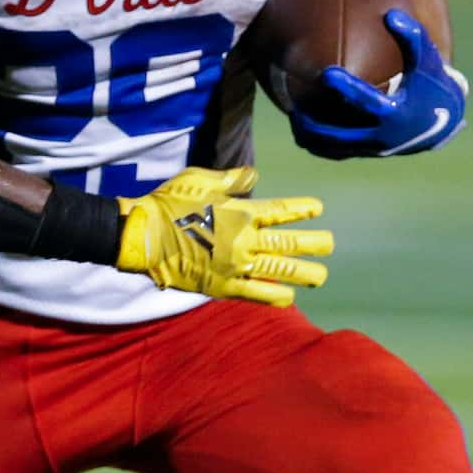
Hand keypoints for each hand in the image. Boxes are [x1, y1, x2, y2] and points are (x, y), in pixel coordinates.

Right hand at [115, 167, 332, 307]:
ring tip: (321, 276)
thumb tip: (254, 174)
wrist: (143, 236)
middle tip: (330, 244)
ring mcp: (235, 265)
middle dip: (312, 243)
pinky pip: (255, 293)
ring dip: (303, 273)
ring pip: (278, 270)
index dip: (301, 209)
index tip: (318, 208)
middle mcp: (243, 240)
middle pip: (287, 243)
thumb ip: (231, 179)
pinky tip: (289, 297)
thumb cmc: (168, 203)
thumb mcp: (199, 179)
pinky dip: (274, 296)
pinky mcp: (222, 286)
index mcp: (240, 212)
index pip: (279, 211)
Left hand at [291, 9, 468, 159]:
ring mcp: (373, 148)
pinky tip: (301, 127)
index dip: (347, 89)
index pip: (367, 102)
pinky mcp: (367, 152)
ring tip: (293, 117)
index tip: (327, 73)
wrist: (442, 121)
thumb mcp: (428, 60)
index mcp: (396, 113)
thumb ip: (413, 37)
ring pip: (334, 149)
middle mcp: (382, 136)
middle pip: (340, 136)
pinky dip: (318, 144)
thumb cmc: (431, 84)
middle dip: (315, 125)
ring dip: (311, 137)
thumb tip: (391, 14)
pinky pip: (336, 153)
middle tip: (294, 109)